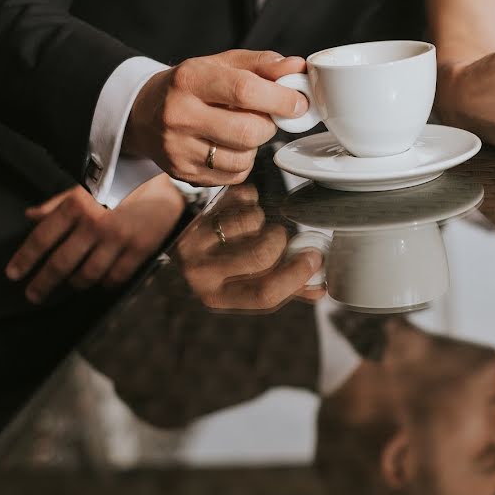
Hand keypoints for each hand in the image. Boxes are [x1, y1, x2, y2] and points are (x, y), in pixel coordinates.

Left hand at [5, 175, 184, 302]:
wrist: (164, 183)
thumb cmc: (121, 184)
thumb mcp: (84, 188)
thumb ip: (56, 205)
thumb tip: (30, 216)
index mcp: (77, 206)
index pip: (43, 238)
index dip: (25, 259)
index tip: (15, 275)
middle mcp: (95, 224)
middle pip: (61, 263)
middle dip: (44, 283)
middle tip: (34, 295)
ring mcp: (118, 239)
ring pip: (88, 275)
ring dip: (76, 283)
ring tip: (71, 284)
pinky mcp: (139, 250)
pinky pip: (115, 278)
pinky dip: (105, 284)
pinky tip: (101, 281)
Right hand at [123, 50, 308, 186]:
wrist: (143, 114)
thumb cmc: (189, 86)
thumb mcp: (221, 64)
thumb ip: (261, 65)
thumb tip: (296, 67)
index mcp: (189, 80)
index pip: (244, 91)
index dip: (280, 99)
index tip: (298, 103)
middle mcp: (179, 115)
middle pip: (247, 131)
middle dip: (269, 125)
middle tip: (266, 116)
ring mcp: (179, 148)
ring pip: (243, 158)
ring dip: (255, 146)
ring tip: (242, 130)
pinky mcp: (184, 173)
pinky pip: (234, 176)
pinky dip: (243, 163)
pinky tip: (229, 147)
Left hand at [174, 185, 324, 310]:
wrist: (175, 234)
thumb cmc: (220, 262)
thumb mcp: (242, 281)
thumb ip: (283, 285)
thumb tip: (319, 286)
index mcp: (218, 297)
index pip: (265, 295)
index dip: (295, 277)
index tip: (315, 258)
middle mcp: (201, 273)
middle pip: (261, 256)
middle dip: (280, 241)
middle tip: (279, 236)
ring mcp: (195, 240)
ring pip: (250, 222)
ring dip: (261, 218)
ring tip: (253, 224)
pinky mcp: (196, 209)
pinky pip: (238, 198)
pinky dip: (249, 198)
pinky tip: (241, 206)